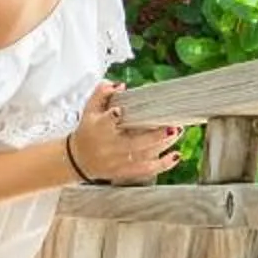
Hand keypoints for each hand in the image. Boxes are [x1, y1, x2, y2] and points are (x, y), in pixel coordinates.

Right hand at [68, 82, 182, 184]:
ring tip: (177, 132)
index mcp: (99, 129)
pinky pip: (146, 170)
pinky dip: (163, 164)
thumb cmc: (88, 132)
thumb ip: (102, 94)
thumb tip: (119, 85)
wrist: (79, 160)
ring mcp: (118, 161)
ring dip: (163, 146)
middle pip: (133, 143)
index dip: (112, 117)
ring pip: (143, 156)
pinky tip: (175, 155)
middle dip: (154, 136)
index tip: (119, 111)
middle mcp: (110, 147)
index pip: (105, 123)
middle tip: (172, 126)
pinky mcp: (125, 172)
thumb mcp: (89, 110)